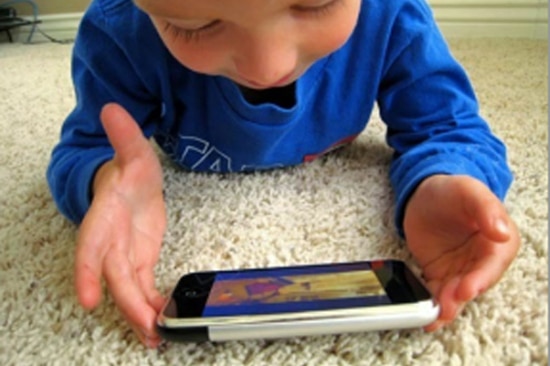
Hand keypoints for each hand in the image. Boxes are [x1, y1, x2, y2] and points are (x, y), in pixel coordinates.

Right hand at [75, 103, 166, 346]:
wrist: (131, 184)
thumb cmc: (127, 170)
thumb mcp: (133, 152)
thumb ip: (125, 136)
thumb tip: (112, 108)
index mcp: (105, 216)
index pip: (91, 244)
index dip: (88, 270)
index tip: (87, 297)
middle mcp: (111, 241)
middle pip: (115, 276)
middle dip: (127, 303)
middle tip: (147, 327)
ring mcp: (125, 254)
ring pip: (128, 289)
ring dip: (140, 314)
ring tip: (156, 336)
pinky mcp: (139, 261)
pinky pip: (142, 288)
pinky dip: (151, 305)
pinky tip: (164, 321)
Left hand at [403, 175, 519, 330]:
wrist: (424, 194)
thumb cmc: (451, 191)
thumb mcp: (469, 191)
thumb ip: (486, 208)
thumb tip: (502, 231)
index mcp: (497, 240)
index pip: (493, 264)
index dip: (482, 278)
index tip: (468, 288)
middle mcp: (482, 260)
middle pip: (474, 283)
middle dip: (461, 297)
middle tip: (448, 305)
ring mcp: (461, 269)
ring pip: (457, 293)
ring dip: (447, 306)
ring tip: (434, 316)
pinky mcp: (440, 274)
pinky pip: (437, 292)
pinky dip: (431, 303)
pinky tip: (425, 315)